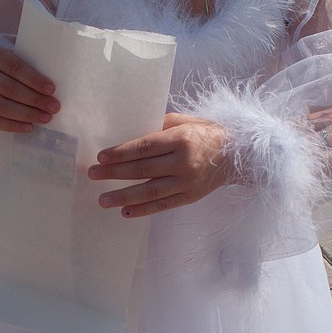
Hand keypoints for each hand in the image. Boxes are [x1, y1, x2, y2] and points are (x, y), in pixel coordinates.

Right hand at [0, 46, 58, 130]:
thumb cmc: (3, 71)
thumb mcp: (11, 61)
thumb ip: (28, 67)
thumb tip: (54, 84)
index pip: (15, 67)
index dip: (34, 79)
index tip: (52, 90)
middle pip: (9, 88)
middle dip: (34, 99)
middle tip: (53, 107)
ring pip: (0, 106)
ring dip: (26, 114)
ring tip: (45, 118)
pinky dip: (12, 126)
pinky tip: (28, 127)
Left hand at [88, 113, 230, 217]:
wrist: (238, 154)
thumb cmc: (207, 132)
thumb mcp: (186, 120)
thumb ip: (160, 125)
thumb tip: (132, 133)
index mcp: (181, 139)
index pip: (144, 147)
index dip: (121, 153)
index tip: (101, 157)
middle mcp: (183, 162)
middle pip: (142, 169)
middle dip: (114, 173)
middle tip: (92, 175)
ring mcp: (187, 182)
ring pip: (150, 191)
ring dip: (123, 196)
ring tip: (103, 199)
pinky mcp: (190, 196)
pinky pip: (163, 205)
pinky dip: (143, 210)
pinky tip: (125, 212)